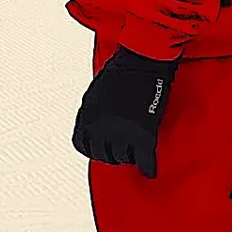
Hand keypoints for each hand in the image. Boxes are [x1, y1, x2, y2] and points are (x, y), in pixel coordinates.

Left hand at [73, 48, 179, 176]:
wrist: (142, 61)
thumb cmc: (120, 71)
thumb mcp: (94, 93)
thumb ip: (91, 114)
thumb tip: (92, 130)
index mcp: (86, 116)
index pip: (81, 145)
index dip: (93, 149)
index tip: (102, 149)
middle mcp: (100, 127)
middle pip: (103, 155)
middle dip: (112, 154)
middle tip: (122, 152)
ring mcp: (121, 132)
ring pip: (123, 158)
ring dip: (130, 157)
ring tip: (136, 154)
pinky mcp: (144, 133)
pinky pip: (144, 160)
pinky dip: (148, 168)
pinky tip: (150, 171)